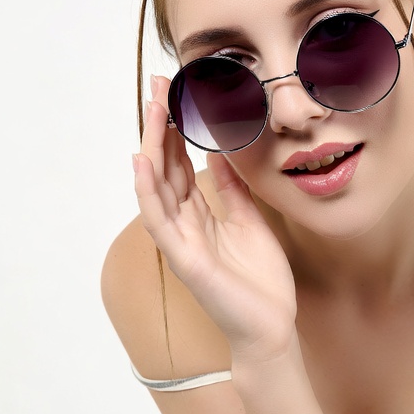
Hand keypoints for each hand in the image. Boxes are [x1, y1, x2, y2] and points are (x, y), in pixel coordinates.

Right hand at [133, 76, 296, 357]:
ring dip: (150, 146)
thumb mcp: (250, 220)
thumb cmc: (260, 280)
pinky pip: (160, 221)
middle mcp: (183, 225)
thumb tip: (221, 150)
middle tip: (156, 86)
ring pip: (156, 187)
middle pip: (163, 167)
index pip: (179, 163)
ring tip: (150, 109)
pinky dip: (148, 191)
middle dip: (158, 126)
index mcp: (199, 216)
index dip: (174, 129)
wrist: (271, 327)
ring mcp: (179, 242)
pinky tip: (142, 162)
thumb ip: (232, 188)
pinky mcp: (184, 260)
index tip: (173, 93)